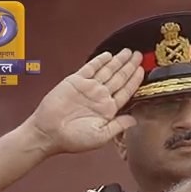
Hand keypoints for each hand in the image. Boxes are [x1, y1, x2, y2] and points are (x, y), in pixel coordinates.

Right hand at [25, 49, 144, 154]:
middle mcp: (100, 97)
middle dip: (129, 66)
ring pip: (107, 71)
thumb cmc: (73, 139)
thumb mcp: (101, 136)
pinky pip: (90, 68)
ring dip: (118, 61)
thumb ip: (118, 126)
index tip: (142, 70)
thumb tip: (134, 120)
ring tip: (129, 52)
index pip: (126, 92)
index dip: (135, 81)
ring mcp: (88, 88)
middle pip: (119, 78)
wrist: (49, 133)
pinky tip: (108, 55)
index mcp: (108, 109)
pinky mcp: (75, 82)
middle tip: (140, 55)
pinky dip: (99, 61)